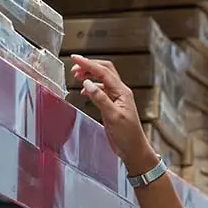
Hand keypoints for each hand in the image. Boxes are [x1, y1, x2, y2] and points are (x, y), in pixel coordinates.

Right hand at [70, 54, 157, 173]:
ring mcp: (116, 98)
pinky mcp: (112, 106)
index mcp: (122, 92)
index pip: (104, 72)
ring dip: (89, 76)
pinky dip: (91, 88)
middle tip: (74, 67)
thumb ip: (100, 99)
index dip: (89, 64)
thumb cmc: (128, 135)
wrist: (133, 149)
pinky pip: (101, 91)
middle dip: (89, 66)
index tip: (75, 59)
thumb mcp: (113, 116)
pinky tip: (84, 91)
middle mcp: (120, 92)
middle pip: (104, 71)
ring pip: (102, 80)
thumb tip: (88, 83)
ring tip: (76, 76)